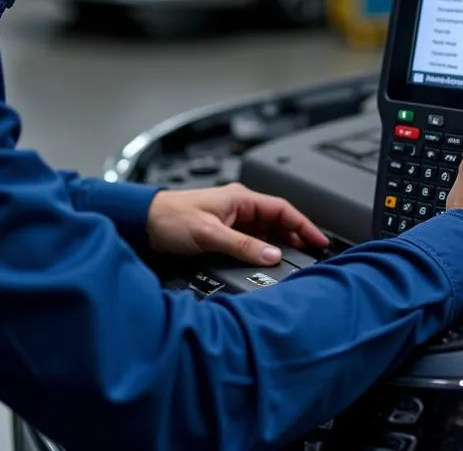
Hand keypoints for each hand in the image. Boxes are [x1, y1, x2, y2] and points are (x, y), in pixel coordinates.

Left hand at [146, 182, 329, 266]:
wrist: (144, 224)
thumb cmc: (171, 218)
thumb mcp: (210, 234)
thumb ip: (243, 245)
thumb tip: (273, 256)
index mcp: (241, 198)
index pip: (282, 209)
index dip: (303, 224)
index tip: (319, 240)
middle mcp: (238, 207)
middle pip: (277, 221)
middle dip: (296, 236)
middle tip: (312, 255)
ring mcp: (231, 220)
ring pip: (265, 233)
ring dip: (279, 246)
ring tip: (294, 262)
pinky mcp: (222, 233)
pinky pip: (251, 242)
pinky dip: (262, 251)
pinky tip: (266, 264)